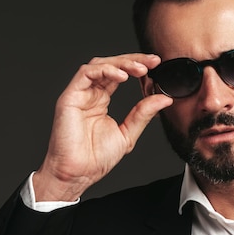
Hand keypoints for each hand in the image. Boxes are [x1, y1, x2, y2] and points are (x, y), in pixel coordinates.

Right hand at [33, 53, 172, 201]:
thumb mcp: (128, 133)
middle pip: (111, 65)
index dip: (137, 66)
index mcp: (101, 100)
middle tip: (152, 61)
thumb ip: (144, 114)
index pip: (119, 74)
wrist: (78, 174)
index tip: (156, 65)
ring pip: (99, 65)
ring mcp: (79, 94)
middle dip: (133, 60)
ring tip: (140, 69)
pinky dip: (105, 70)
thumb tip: (163, 98)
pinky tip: (122, 76)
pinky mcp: (70, 97)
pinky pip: (86, 73)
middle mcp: (90, 94)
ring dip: (121, 63)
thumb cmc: (96, 159)